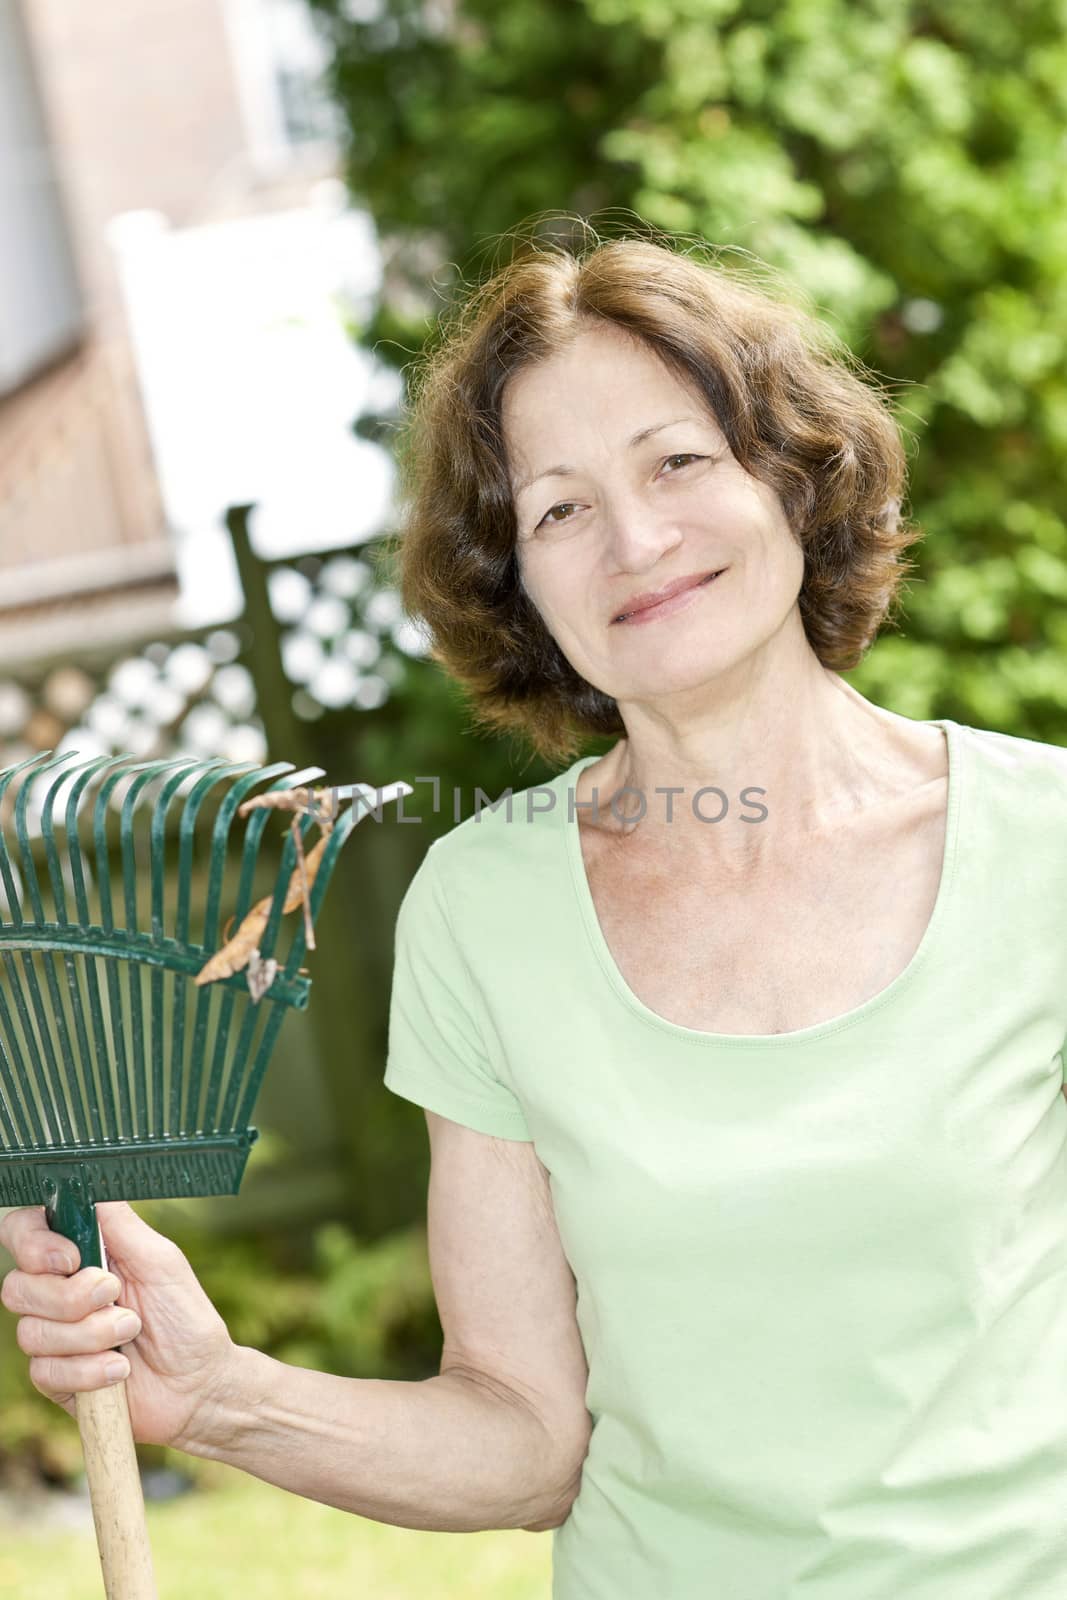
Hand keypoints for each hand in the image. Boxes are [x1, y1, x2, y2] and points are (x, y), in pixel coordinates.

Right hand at [0, 1200, 239, 1451]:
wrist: (198, 1384)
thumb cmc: (184, 1316)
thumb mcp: (160, 1260)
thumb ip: (119, 1224)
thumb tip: (89, 1183)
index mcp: (80, 1254)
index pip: (23, 1232)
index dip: (32, 1242)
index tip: (70, 1259)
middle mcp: (58, 1292)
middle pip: (17, 1286)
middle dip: (70, 1297)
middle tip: (115, 1295)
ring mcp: (54, 1337)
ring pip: (32, 1332)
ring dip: (91, 1335)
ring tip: (131, 1332)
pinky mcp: (56, 1379)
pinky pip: (46, 1372)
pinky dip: (90, 1371)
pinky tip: (120, 1371)